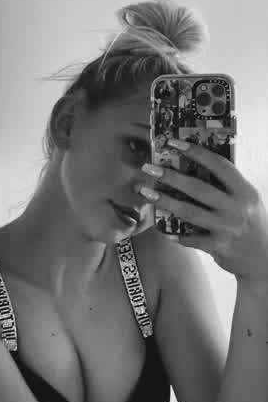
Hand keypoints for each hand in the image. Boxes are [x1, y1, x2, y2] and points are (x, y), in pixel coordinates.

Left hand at [136, 138, 267, 282]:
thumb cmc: (252, 224)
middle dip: (170, 177)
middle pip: (197, 188)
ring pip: (189, 212)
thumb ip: (228, 187)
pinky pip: (191, 239)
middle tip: (149, 168)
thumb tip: (196, 167)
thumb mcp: (248, 201)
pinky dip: (177, 235)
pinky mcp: (218, 247)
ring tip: (146, 193)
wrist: (265, 259)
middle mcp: (236, 208)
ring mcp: (226, 228)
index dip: (196, 152)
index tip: (174, 143)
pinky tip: (164, 231)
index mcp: (245, 191)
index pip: (219, 165)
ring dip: (164, 201)